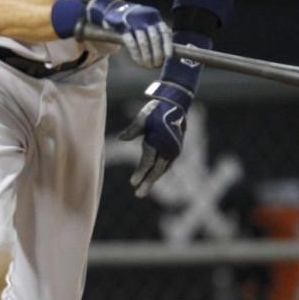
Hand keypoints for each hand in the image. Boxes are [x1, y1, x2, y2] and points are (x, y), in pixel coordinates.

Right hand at [86, 0, 171, 68]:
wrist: (116, 9)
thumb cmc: (138, 22)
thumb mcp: (149, 23)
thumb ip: (158, 35)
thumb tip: (168, 54)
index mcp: (154, 18)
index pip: (164, 31)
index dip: (167, 45)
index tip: (168, 56)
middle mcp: (145, 19)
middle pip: (154, 38)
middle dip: (157, 53)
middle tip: (157, 64)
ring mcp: (133, 23)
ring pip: (143, 42)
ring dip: (147, 56)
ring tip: (149, 65)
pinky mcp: (122, 28)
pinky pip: (131, 44)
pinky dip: (136, 55)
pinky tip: (139, 62)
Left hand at [119, 82, 191, 196]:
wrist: (176, 104)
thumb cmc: (157, 109)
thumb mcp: (143, 117)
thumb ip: (133, 130)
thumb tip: (121, 139)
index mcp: (159, 142)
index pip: (147, 162)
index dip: (140, 173)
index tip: (132, 184)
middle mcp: (168, 149)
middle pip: (157, 171)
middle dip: (148, 183)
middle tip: (139, 195)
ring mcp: (174, 150)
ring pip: (163, 169)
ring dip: (154, 178)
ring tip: (145, 187)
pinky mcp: (177, 149)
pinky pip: (167, 164)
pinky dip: (160, 171)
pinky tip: (155, 175)